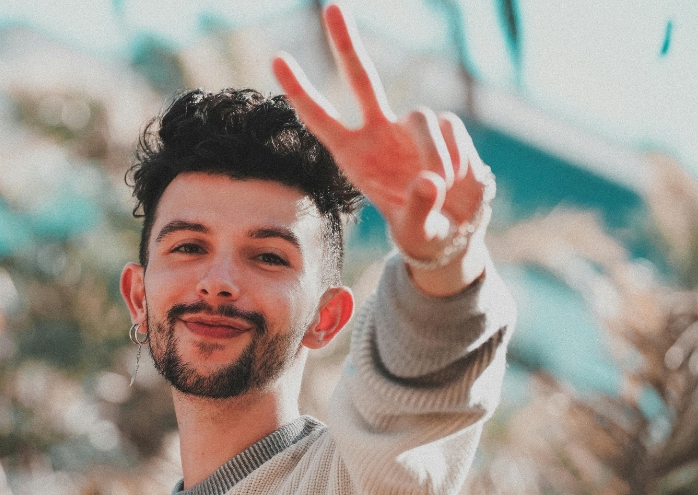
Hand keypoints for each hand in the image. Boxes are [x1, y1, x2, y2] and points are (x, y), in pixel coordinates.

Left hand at [272, 4, 489, 285]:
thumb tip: (429, 181)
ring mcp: (410, 127)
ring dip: (435, 154)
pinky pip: (451, 127)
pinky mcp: (444, 127)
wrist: (455, 230)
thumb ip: (420, 208)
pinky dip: (458, 156)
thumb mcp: (418, 231)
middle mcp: (378, 132)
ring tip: (441, 188)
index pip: (320, 117)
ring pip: (422, 114)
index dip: (300, 90)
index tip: (277, 58)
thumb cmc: (424, 231)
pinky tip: (459, 178)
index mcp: (354, 157)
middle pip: (361, 78)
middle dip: (347, 42)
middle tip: (331, 5)